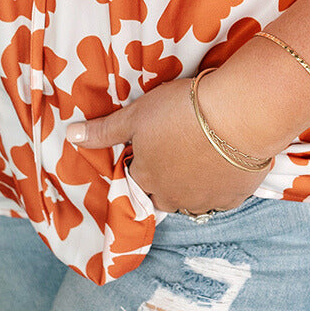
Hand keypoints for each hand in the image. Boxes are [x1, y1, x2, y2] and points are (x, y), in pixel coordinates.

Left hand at [69, 76, 270, 215]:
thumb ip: (104, 130)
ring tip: (202, 152)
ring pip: (191, 199)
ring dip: (192, 183)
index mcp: (146, 178)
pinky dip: (220, 183)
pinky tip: (224, 161)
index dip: (141, 162)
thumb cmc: (183, 109)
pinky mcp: (234, 198)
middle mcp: (172, 198)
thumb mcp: (136, 114)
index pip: (134, 180)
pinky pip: (221, 197)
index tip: (153, 144)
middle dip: (165, 178)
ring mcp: (204, 201)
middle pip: (161, 194)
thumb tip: (69, 136)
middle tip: (178, 147)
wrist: (240, 114)